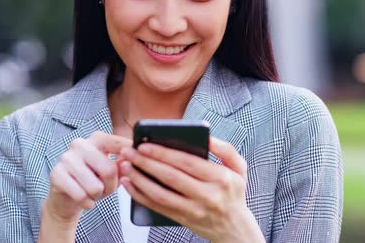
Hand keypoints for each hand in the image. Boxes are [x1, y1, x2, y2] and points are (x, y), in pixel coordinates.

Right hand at [44, 131, 130, 222]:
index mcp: (96, 139)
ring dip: (98, 196)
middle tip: (106, 189)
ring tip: (92, 193)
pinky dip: (87, 203)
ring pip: (95, 186)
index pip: (118, 144)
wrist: (67, 198)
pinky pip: (81, 195)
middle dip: (111, 186)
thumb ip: (123, 165)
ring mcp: (66, 158)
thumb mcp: (112, 172)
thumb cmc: (93, 181)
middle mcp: (80, 143)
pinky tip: (84, 199)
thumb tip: (129, 162)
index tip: (132, 167)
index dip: (129, 157)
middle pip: (109, 170)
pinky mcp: (56, 174)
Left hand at [119, 137, 263, 242]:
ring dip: (139, 179)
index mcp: (221, 178)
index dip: (163, 153)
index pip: (187, 162)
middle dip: (146, 163)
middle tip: (129, 152)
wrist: (234, 229)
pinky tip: (129, 184)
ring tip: (125, 166)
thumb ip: (225, 149)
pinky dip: (140, 195)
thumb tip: (207, 136)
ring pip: (161, 194)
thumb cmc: (233, 193)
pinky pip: (158, 207)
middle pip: (171, 177)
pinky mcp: (183, 219)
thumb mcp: (239, 168)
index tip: (144, 144)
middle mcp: (208, 195)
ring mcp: (194, 210)